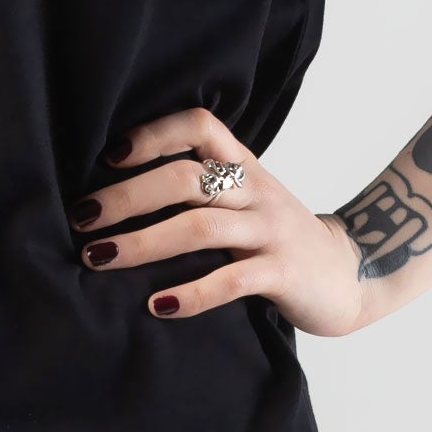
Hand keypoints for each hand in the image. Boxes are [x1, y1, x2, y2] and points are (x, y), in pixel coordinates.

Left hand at [72, 107, 371, 339]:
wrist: (350, 274)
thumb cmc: (277, 238)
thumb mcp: (244, 201)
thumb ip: (200, 191)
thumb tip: (116, 195)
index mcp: (243, 167)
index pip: (199, 125)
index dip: (153, 134)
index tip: (108, 158)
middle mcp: (255, 191)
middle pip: (184, 179)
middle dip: (125, 197)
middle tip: (81, 219)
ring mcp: (269, 231)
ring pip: (199, 227)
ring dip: (141, 243)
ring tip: (97, 258)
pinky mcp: (282, 273)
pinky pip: (230, 281)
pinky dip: (190, 294)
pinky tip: (156, 305)